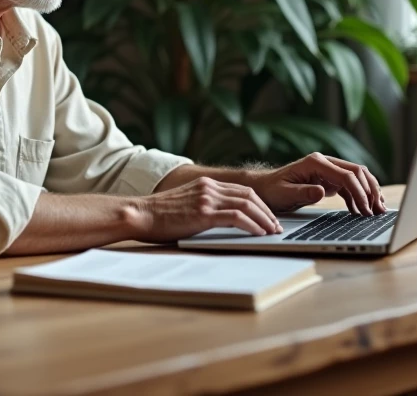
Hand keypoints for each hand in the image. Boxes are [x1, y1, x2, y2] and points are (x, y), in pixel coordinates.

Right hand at [129, 177, 282, 241]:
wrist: (140, 213)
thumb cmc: (158, 215)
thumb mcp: (185, 203)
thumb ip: (204, 205)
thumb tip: (222, 220)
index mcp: (206, 183)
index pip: (242, 190)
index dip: (260, 204)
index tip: (269, 217)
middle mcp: (209, 187)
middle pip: (250, 195)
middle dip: (267, 211)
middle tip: (276, 226)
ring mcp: (207, 198)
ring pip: (247, 204)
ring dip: (264, 219)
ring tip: (272, 232)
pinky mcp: (204, 213)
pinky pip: (236, 217)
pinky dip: (252, 225)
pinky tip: (259, 234)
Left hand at [251, 153, 384, 215]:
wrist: (264, 188)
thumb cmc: (272, 191)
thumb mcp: (285, 194)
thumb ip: (303, 193)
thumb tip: (321, 191)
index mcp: (315, 162)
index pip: (346, 175)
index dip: (359, 192)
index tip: (366, 209)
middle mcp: (324, 162)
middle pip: (356, 172)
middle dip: (370, 190)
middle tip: (378, 210)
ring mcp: (328, 170)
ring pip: (356, 177)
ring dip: (368, 192)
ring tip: (377, 210)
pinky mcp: (328, 180)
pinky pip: (349, 186)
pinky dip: (358, 197)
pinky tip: (362, 211)